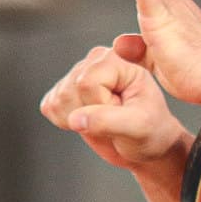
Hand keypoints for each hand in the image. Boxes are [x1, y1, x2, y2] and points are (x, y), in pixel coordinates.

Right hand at [39, 43, 189, 171]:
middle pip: (69, 91)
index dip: (101, 105)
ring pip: (57, 100)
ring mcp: (78, 73)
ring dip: (78, 119)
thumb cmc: (151, 130)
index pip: (87, 82)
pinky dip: (66, 121)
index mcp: (119, 59)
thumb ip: (108, 121)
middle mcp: (96, 60)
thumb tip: (76, 118)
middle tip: (114, 118)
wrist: (145, 141)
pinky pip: (49, 107)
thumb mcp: (139, 127)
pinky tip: (90, 120)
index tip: (123, 111)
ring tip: (105, 119)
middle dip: (88, 114)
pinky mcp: (65, 89)